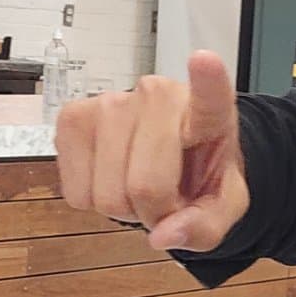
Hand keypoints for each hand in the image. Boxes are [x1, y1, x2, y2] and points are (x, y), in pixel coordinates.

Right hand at [55, 50, 250, 252]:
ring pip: (106, 193)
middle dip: (153, 211)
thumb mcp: (222, 206)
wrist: (176, 158)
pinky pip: (75, 190)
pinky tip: (110, 176)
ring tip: (139, 185)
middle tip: (165, 200)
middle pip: (145, 186)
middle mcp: (158, 96)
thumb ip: (205, 226)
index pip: (210, 94)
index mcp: (208, 113)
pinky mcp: (73, 117)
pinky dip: (92, 198)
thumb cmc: (201, 174)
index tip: (205, 60)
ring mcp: (111, 101)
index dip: (207, 81)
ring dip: (122, 206)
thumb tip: (164, 236)